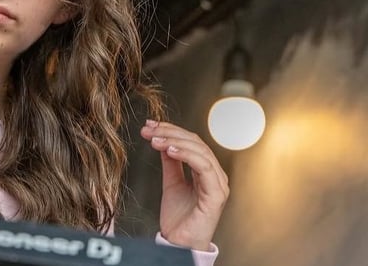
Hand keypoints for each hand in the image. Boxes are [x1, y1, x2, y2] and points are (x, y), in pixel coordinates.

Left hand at [140, 119, 228, 250]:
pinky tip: (169, 150)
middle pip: (196, 142)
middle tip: (148, 130)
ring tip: (155, 140)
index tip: (150, 125)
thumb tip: (164, 140)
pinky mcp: (217, 193)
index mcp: (207, 171)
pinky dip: (186, 155)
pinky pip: (204, 167)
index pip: (192, 141)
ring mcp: (219, 183)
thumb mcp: (171, 183)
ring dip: (175, 141)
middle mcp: (216, 174)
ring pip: (200, 151)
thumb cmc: (178, 218)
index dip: (171, 130)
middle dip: (169, 132)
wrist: (179, 243)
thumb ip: (171, 162)